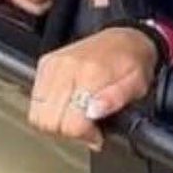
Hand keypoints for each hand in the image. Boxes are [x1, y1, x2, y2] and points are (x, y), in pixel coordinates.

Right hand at [27, 28, 160, 151]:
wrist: (125, 37)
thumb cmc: (133, 61)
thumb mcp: (137, 83)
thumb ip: (116, 99)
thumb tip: (94, 112)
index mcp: (91, 73)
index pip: (71, 122)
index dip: (84, 135)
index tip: (97, 135)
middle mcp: (67, 67)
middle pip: (49, 121)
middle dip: (69, 133)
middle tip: (87, 128)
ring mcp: (53, 64)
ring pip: (37, 114)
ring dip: (56, 123)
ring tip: (77, 117)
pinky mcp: (45, 63)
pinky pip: (35, 100)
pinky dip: (48, 110)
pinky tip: (67, 105)